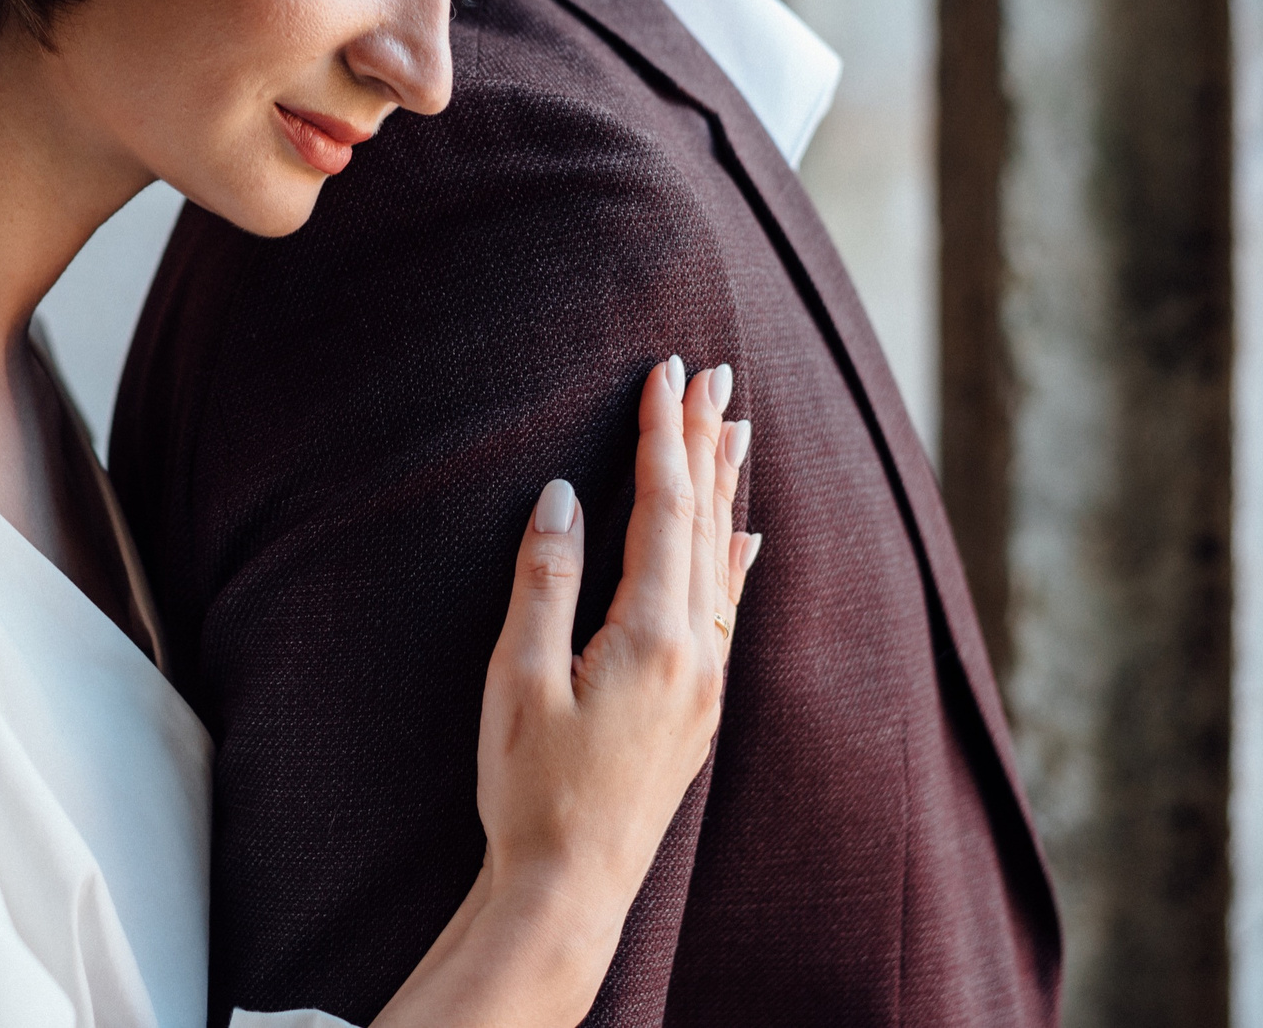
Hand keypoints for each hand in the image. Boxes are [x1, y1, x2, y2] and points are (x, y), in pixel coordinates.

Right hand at [373, 356, 758, 1027]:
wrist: (569, 889)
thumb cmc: (531, 788)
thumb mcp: (516, 677)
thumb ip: (545, 579)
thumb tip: (565, 496)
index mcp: (650, 634)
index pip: (662, 507)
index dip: (662, 435)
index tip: (664, 373)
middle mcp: (694, 650)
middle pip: (704, 521)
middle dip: (704, 443)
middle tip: (711, 374)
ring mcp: (704, 682)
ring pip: (722, 559)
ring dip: (724, 489)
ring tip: (735, 427)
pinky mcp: (698, 708)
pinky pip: (727, 605)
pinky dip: (734, 557)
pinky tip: (745, 538)